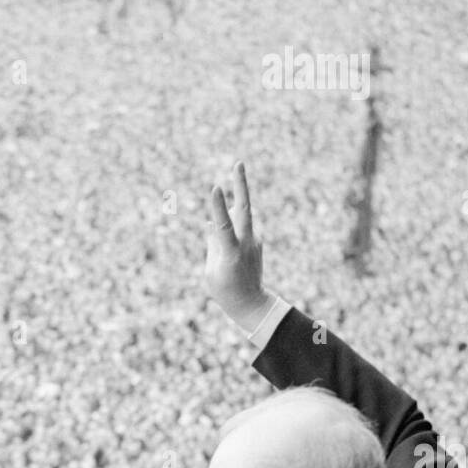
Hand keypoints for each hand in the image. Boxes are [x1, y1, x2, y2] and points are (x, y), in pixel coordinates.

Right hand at [205, 161, 268, 327]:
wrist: (251, 304)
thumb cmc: (224, 290)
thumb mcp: (211, 270)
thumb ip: (212, 244)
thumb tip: (211, 223)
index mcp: (231, 253)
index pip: (223, 226)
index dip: (218, 207)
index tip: (214, 188)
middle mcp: (246, 243)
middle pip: (244, 209)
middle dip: (240, 186)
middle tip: (238, 163)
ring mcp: (254, 241)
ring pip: (241, 218)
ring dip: (236, 203)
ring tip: (235, 191)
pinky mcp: (256, 242)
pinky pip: (239, 232)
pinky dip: (233, 232)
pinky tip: (233, 252)